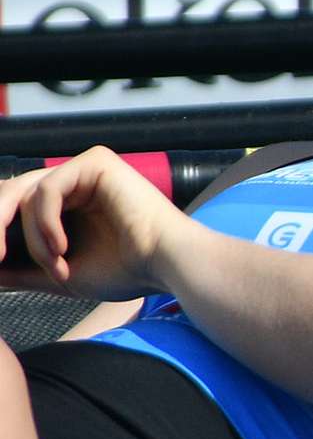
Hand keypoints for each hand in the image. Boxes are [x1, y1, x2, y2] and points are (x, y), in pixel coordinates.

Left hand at [1, 149, 195, 299]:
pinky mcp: (95, 163)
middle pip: (13, 195)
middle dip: (0, 229)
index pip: (15, 207)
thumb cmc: (127, 271)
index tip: (0, 264)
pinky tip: (63, 247)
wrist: (170, 265)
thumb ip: (21, 270)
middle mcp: (75, 180)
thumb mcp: (58, 274)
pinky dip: (45, 223)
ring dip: (32, 238)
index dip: (1, 233)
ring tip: (55, 265)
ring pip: (27, 196)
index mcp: (69, 202)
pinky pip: (47, 190)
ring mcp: (85, 169)